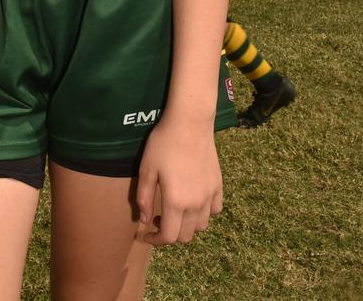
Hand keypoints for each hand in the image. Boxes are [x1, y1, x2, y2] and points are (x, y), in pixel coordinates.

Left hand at [136, 117, 222, 245]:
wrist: (190, 123)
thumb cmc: (163, 143)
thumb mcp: (146, 169)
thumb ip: (144, 198)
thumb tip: (144, 221)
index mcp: (176, 202)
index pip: (169, 237)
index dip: (156, 240)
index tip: (147, 234)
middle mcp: (196, 204)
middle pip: (185, 236)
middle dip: (170, 233)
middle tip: (159, 217)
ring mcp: (210, 195)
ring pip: (201, 226)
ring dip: (187, 225)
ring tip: (176, 210)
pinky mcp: (218, 186)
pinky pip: (215, 210)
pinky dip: (204, 213)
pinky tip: (194, 200)